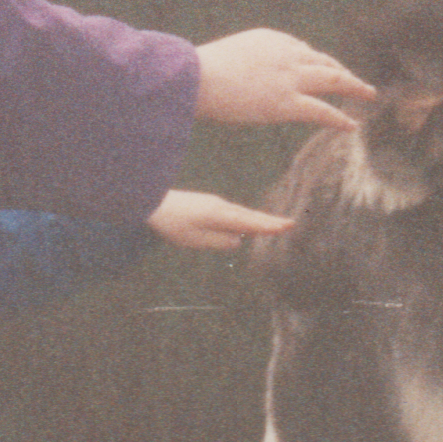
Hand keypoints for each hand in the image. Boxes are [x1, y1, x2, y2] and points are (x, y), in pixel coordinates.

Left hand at [147, 190, 293, 250]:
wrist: (152, 200)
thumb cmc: (172, 222)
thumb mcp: (194, 239)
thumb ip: (219, 241)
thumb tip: (238, 240)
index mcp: (220, 215)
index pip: (249, 222)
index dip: (268, 225)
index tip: (287, 226)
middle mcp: (221, 206)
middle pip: (250, 215)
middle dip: (269, 221)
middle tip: (290, 224)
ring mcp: (216, 203)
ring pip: (241, 213)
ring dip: (258, 219)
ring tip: (277, 225)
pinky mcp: (209, 204)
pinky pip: (232, 213)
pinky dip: (245, 218)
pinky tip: (248, 224)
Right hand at [195, 28, 375, 130]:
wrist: (194, 76)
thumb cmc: (195, 73)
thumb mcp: (223, 58)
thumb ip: (238, 64)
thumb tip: (232, 76)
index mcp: (270, 38)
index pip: (301, 49)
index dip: (315, 61)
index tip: (323, 69)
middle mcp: (286, 53)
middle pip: (324, 61)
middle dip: (343, 70)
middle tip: (357, 81)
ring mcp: (289, 78)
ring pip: (332, 80)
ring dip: (353, 86)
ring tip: (368, 94)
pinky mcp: (287, 103)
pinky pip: (322, 111)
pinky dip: (340, 118)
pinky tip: (352, 126)